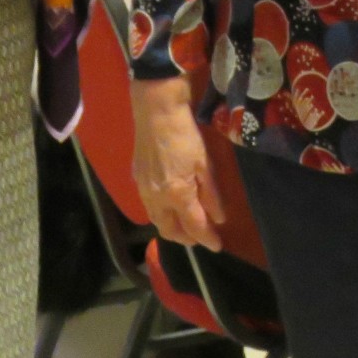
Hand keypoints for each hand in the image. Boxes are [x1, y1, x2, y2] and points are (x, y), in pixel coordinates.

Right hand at [132, 78, 225, 250]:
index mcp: (177, 195)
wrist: (156, 111)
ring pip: (157, 221)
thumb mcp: (205, 163)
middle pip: (170, 230)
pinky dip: (162, 215)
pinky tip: (171, 208)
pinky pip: (150, 208)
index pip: (194, 226)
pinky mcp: (138, 180)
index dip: (207, 239)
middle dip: (187, 239)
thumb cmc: (185, 134)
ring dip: (173, 229)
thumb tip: (218, 217)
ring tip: (188, 226)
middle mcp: (157, 199)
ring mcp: (144, 190)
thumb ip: (211, 193)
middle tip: (202, 237)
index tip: (218, 246)